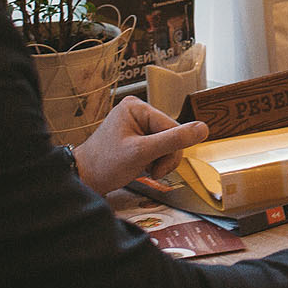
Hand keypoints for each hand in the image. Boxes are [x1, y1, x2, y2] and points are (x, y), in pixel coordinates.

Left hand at [74, 96, 209, 193]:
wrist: (84, 179)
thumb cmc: (105, 165)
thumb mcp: (142, 153)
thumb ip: (174, 140)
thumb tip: (204, 128)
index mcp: (137, 108)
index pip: (173, 127)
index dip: (171, 150)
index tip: (158, 168)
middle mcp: (137, 112)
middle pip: (171, 134)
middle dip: (165, 157)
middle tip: (152, 171)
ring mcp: (136, 124)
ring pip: (167, 143)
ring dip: (160, 160)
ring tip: (145, 169)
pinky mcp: (136, 136)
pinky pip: (157, 147)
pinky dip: (154, 161)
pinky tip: (142, 167)